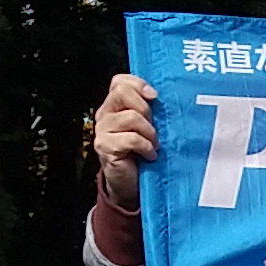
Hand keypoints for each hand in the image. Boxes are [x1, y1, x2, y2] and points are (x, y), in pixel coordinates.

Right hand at [89, 71, 159, 211]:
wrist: (131, 185)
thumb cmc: (143, 154)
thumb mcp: (149, 127)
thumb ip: (150, 110)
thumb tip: (163, 97)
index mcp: (115, 105)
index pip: (119, 81)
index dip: (138, 84)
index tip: (155, 97)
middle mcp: (105, 114)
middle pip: (122, 93)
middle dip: (145, 109)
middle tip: (154, 127)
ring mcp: (102, 131)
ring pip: (130, 117)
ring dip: (149, 133)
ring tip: (154, 145)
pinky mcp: (104, 147)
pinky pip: (131, 139)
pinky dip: (146, 147)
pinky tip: (150, 156)